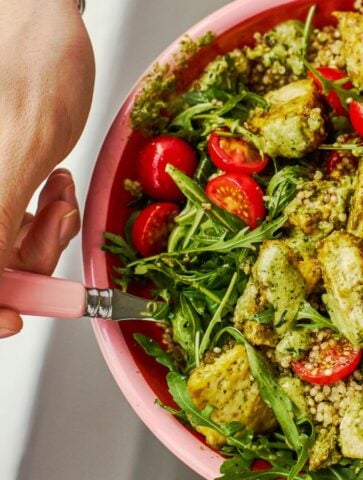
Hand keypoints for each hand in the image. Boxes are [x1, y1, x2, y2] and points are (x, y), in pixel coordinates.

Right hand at [0, 0, 94, 337]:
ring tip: (59, 192)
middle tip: (55, 221)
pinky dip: (37, 213)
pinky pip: (8, 217)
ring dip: (38, 231)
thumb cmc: (26, 53)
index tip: (18, 318)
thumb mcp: (14, 148)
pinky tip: (54, 184)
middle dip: (23, 256)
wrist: (38, 8)